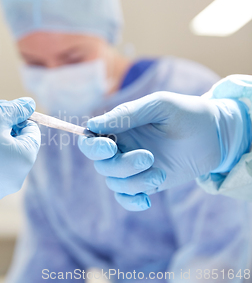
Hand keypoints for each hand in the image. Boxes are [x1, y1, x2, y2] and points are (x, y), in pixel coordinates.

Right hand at [78, 92, 250, 210]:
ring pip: (115, 182)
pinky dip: (131, 201)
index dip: (93, 147)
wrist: (216, 136)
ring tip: (160, 173)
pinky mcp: (146, 183)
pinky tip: (147, 201)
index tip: (111, 147)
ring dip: (135, 181)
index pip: (90, 140)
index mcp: (119, 128)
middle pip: (102, 165)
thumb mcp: (159, 106)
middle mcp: (121, 148)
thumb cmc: (187, 113)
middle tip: (148, 157)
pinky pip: (126, 197)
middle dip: (122, 165)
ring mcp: (133, 167)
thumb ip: (127, 114)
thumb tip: (93, 125)